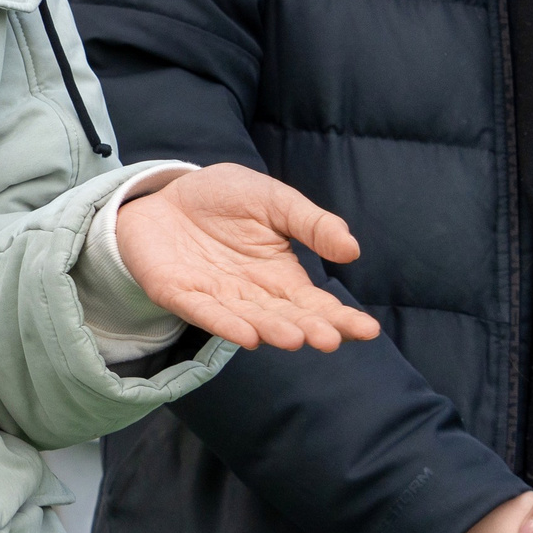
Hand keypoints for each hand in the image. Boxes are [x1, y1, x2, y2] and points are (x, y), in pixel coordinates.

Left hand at [114, 163, 382, 350]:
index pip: (316, 304)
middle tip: (330, 340)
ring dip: (270, 330)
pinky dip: (223, 324)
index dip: (340, 318)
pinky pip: (203, 312)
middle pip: (286, 318)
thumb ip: (311, 224)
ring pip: (249, 320)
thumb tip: (352, 249)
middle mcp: (253, 295)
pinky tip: (245, 336)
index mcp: (281, 277)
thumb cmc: (224, 200)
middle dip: (308, 329)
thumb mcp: (274, 201)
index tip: (367, 329)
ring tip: (294, 339)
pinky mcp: (180, 294)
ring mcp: (217, 297)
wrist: (166, 193)